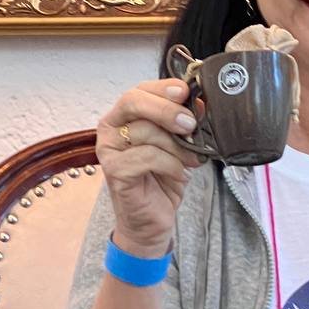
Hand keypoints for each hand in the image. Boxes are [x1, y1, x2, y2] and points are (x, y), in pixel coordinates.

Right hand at [96, 79, 203, 255]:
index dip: (162, 88)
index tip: (186, 92)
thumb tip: (199, 103)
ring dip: (176, 145)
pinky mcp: (115, 171)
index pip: (139, 90)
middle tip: (190, 124)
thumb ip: (183, 123)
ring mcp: (109, 150)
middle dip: (166, 110)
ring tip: (189, 160)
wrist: (152, 220)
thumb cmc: (162, 180)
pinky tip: (178, 173)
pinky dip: (169, 164)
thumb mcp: (179, 146)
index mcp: (124, 117)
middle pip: (134, 102)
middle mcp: (111, 129)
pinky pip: (147, 157)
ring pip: (145, 131)